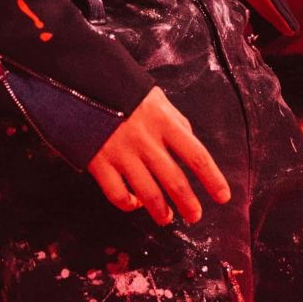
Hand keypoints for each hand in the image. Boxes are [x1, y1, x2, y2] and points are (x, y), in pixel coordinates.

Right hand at [88, 88, 229, 225]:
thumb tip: (190, 149)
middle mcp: (145, 140)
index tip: (223, 197)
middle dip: (189, 204)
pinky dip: (129, 204)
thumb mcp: (157, 100)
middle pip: (175, 181)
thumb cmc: (124, 93)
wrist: (79, 83)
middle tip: (195, 217)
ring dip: (161, 211)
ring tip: (166, 218)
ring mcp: (120, 153)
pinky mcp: (98, 162)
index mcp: (164, 122)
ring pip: (148, 194)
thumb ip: (176, 124)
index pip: (196, 155)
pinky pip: (117, 194)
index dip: (213, 179)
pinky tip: (134, 203)